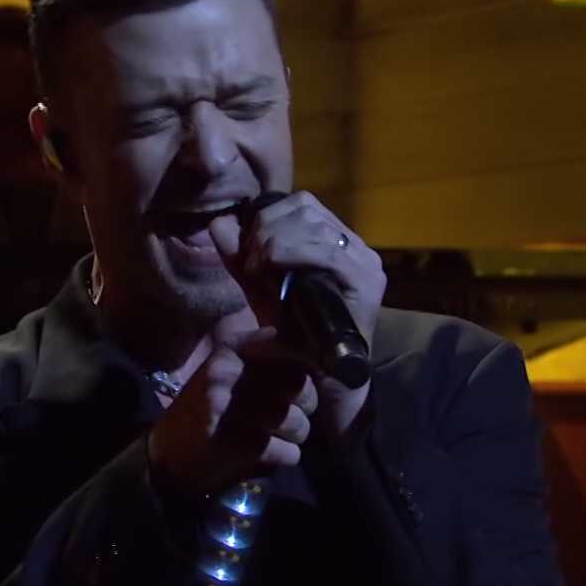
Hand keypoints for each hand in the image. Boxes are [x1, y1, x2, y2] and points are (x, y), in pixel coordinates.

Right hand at [147, 326, 319, 496]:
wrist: (164, 457)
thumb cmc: (200, 413)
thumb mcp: (221, 373)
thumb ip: (255, 352)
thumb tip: (292, 341)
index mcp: (228, 355)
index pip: (286, 349)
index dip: (304, 368)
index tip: (298, 384)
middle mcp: (230, 376)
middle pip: (299, 385)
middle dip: (306, 406)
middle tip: (293, 416)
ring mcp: (235, 411)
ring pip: (298, 422)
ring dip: (296, 436)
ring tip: (279, 438)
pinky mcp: (240, 445)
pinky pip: (288, 452)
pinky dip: (286, 457)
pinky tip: (270, 455)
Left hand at [207, 192, 383, 440]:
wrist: (323, 382)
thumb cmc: (294, 337)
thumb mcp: (260, 290)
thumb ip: (240, 258)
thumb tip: (218, 222)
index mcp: (336, 241)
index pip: (301, 203)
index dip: (267, 217)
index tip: (247, 249)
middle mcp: (356, 246)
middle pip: (304, 208)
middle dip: (265, 230)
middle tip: (249, 263)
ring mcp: (365, 262)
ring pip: (311, 223)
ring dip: (272, 242)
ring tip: (258, 272)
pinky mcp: (366, 281)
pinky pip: (325, 251)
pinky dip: (288, 254)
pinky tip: (269, 272)